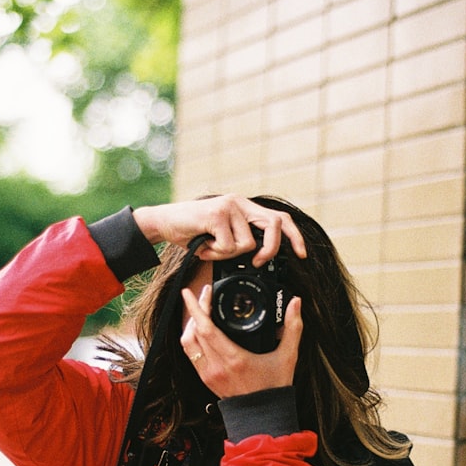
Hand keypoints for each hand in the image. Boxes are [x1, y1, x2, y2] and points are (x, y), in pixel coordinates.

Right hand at [133, 194, 306, 265]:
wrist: (164, 223)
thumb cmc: (193, 233)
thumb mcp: (222, 236)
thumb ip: (241, 241)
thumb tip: (260, 260)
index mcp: (245, 207)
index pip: (279, 218)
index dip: (294, 236)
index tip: (302, 254)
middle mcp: (240, 202)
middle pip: (274, 226)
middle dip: (270, 250)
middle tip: (256, 263)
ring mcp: (229, 206)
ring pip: (247, 244)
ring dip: (227, 254)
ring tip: (210, 248)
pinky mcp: (217, 214)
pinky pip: (228, 246)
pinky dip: (214, 253)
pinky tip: (202, 246)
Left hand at [180, 284, 302, 398]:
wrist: (263, 417)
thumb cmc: (274, 388)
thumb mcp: (288, 356)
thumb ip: (293, 327)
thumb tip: (296, 303)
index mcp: (234, 359)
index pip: (207, 328)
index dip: (197, 308)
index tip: (192, 293)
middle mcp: (217, 366)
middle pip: (195, 332)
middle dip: (196, 309)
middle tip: (204, 295)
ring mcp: (208, 374)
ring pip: (188, 343)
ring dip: (190, 324)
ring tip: (200, 311)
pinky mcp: (205, 379)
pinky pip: (190, 354)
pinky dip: (191, 339)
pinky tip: (200, 330)